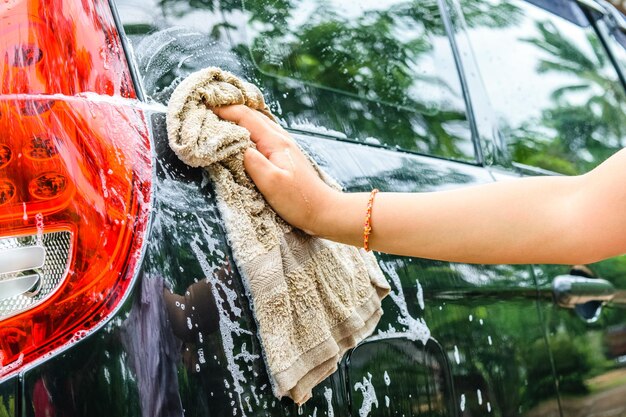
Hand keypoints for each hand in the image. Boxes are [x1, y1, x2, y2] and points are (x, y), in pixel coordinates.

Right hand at [213, 105, 340, 235]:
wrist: (323, 211)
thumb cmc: (299, 201)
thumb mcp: (272, 183)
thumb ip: (252, 162)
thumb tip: (235, 145)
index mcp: (276, 142)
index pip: (246, 117)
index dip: (225, 110)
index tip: (204, 107)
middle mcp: (281, 139)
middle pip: (253, 115)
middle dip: (230, 109)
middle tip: (208, 108)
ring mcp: (284, 147)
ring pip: (258, 124)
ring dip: (240, 118)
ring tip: (221, 117)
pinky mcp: (284, 157)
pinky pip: (263, 135)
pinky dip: (249, 129)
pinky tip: (242, 135)